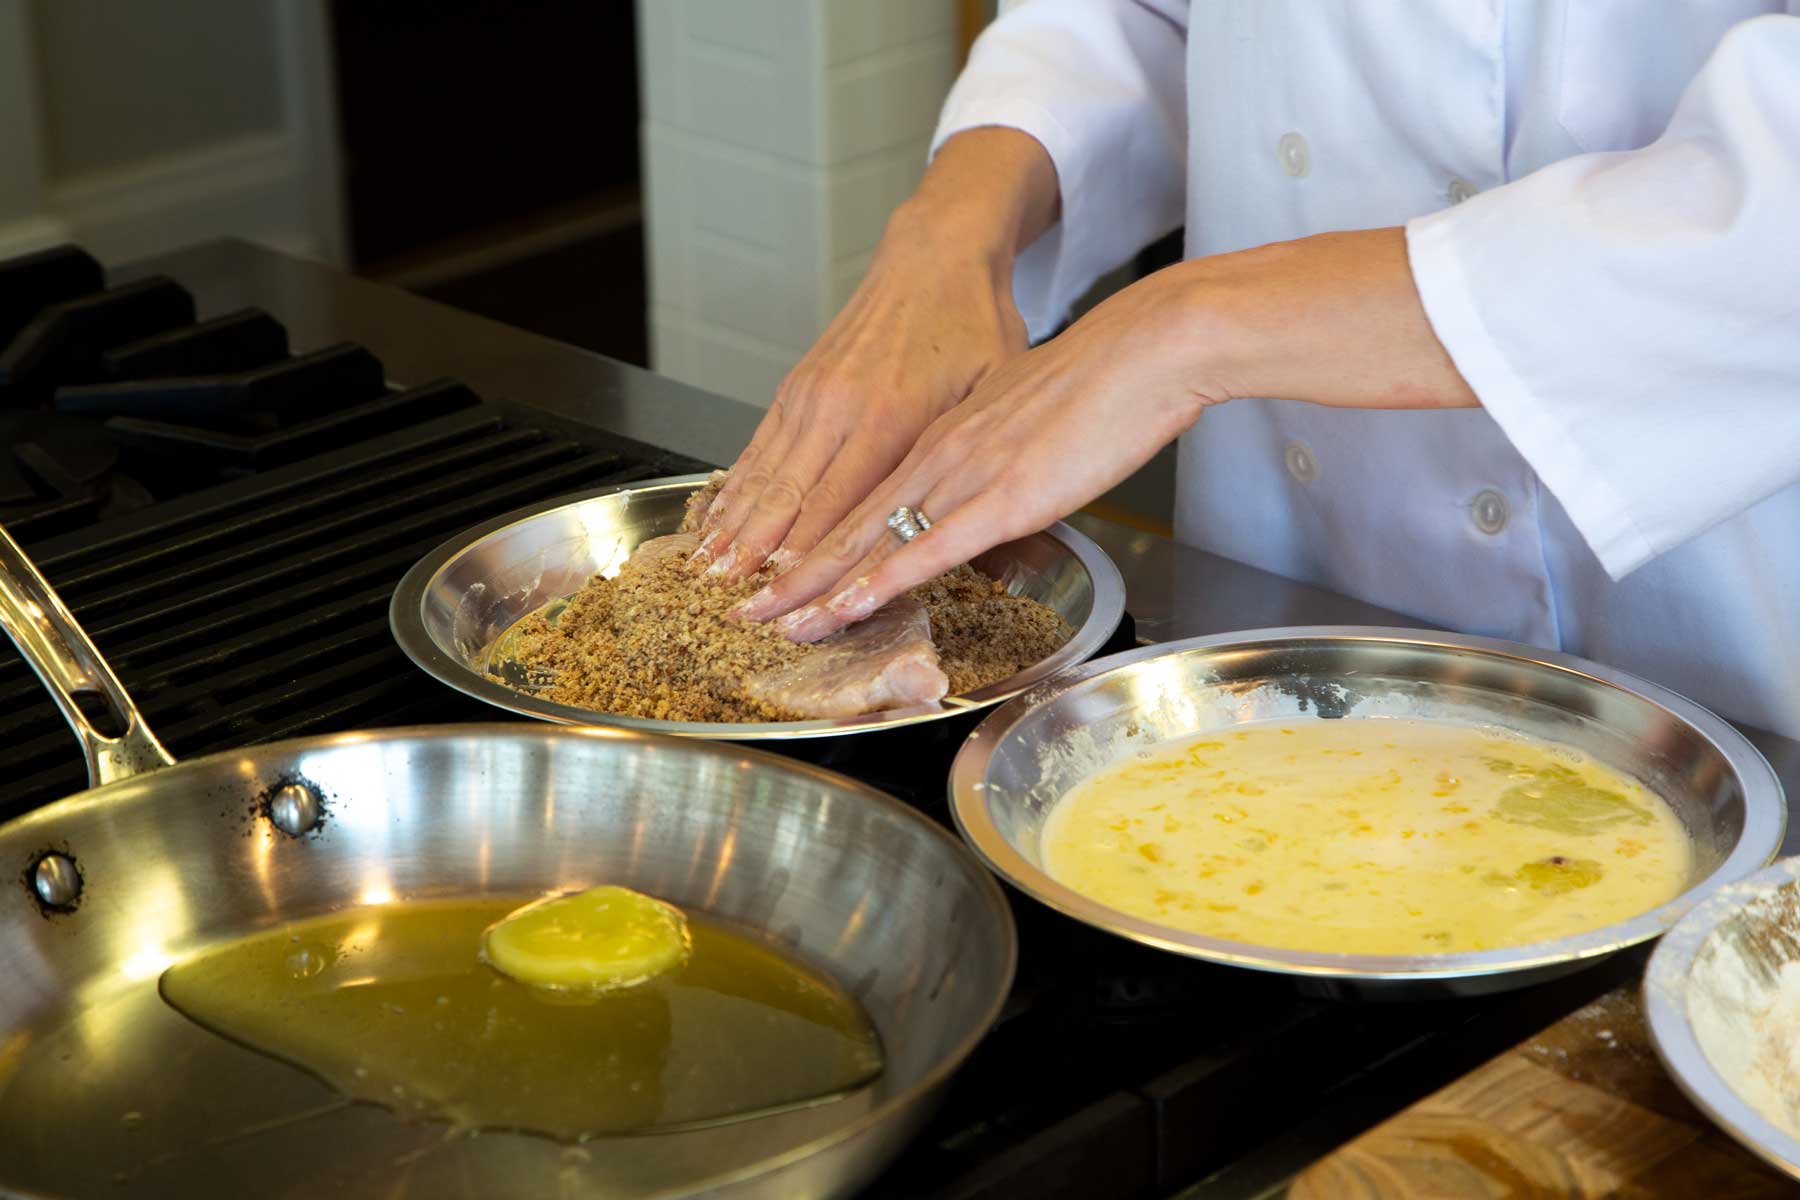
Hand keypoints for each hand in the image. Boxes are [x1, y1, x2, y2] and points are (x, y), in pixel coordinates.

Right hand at [692, 129, 1058, 579]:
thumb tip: (977, 526)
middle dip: (757, 561)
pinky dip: (734, 488)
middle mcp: (840, 409)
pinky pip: (758, 446)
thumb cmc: (973, 326)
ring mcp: (811, 396)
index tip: (789, 606)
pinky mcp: (797, 386)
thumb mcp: (994, 391)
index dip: (812, 562)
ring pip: (764, 476)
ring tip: (706, 575)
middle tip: (732, 610)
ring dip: (733, 530)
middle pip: (789, 501)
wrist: (934, 254)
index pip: (843, 508)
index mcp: (892, 418)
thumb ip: (970, 457)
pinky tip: (716, 518)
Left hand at [734, 227, 1477, 640]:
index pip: (863, 497)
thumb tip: (998, 492)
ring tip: (768, 619)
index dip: (815, 537)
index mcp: (944, 436)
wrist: (1144, 347)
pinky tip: (841, 608)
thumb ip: (1003, 460)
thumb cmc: (1104, 382)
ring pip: (868, 538)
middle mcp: (936, 453)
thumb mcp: (1034, 422)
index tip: (777, 568)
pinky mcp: (996, 495)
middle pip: (846, 521)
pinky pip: (921, 548)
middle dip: (790, 570)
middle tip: (742, 606)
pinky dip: (875, 581)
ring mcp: (960, 474)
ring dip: (814, 584)